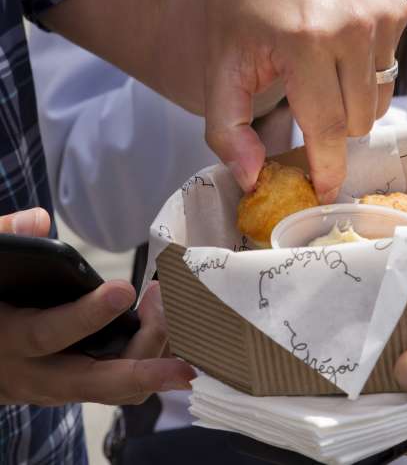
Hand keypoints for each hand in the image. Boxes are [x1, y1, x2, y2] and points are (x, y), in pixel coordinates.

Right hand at [0, 208, 194, 404]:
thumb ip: (3, 242)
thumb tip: (37, 219)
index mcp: (11, 341)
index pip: (49, 334)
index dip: (88, 315)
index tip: (125, 290)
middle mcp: (38, 375)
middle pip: (97, 383)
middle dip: (145, 373)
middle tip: (185, 367)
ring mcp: (62, 389)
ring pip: (118, 389)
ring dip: (156, 355)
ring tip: (167, 306)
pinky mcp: (82, 389)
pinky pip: (124, 386)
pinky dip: (153, 361)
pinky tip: (173, 332)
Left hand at [40, 0, 406, 201]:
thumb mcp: (222, 63)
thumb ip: (227, 128)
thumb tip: (252, 178)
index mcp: (306, 43)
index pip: (329, 129)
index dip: (328, 169)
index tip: (326, 193)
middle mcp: (353, 28)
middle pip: (358, 122)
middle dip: (332, 129)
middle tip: (305, 106)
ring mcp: (381, 16)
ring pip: (379, 101)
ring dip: (352, 104)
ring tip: (321, 75)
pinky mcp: (396, 10)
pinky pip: (390, 71)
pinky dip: (366, 74)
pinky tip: (340, 51)